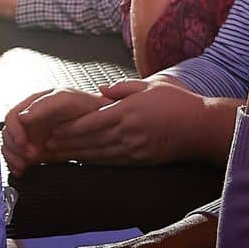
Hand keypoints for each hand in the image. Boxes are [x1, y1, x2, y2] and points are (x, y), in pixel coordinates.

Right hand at [1, 87, 108, 174]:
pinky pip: (19, 158)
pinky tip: (22, 170)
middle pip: (8, 134)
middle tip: (28, 156)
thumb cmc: (88, 107)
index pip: (12, 117)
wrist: (105, 124)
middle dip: (14, 147)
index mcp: (34, 105)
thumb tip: (22, 117)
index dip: (14, 131)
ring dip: (13, 158)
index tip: (22, 143)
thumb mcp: (67, 100)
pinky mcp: (38, 151)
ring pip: (11, 148)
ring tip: (24, 165)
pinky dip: (16, 166)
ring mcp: (34, 136)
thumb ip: (44, 106)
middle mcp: (31, 120)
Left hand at [43, 78, 226, 164]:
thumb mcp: (150, 85)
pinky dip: (95, 162)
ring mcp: (135, 148)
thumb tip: (100, 91)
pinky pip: (113, 162)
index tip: (53, 129)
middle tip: (47, 145)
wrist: (201, 127)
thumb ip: (122, 88)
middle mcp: (128, 132)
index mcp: (128, 111)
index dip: (70, 128)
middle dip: (67, 143)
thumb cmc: (177, 102)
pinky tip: (83, 161)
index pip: (92, 122)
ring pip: (99, 154)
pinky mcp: (141, 160)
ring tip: (59, 155)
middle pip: (90, 140)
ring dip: (77, 155)